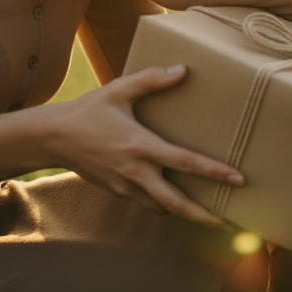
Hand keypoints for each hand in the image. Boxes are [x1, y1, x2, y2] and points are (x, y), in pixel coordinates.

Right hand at [45, 64, 244, 226]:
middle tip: (229, 222)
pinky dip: (165, 205)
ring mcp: (125, 185)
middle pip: (176, 202)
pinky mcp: (117, 191)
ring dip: (185, 213)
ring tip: (210, 215)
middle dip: (204, 216)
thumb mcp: (118, 90)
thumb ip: (151, 79)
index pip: (185, 162)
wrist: (53, 138)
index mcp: (140, 145)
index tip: (238, 179)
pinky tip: (176, 200)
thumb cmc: (87, 111)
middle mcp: (135, 171)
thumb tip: (182, 70)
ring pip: (162, 208)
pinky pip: (147, 202)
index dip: (214, 172)